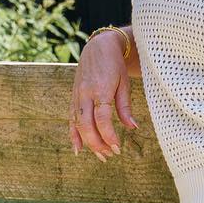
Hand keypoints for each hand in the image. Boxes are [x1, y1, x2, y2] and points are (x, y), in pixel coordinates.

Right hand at [69, 31, 138, 159]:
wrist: (98, 47)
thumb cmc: (115, 65)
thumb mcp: (124, 83)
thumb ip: (125, 107)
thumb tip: (132, 128)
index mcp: (100, 89)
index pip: (102, 119)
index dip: (109, 135)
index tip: (118, 148)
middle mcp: (85, 94)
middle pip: (86, 124)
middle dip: (97, 143)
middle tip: (110, 155)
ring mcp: (76, 96)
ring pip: (77, 124)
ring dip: (87, 142)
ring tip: (100, 156)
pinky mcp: (73, 97)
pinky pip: (70, 119)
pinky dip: (73, 134)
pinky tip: (78, 149)